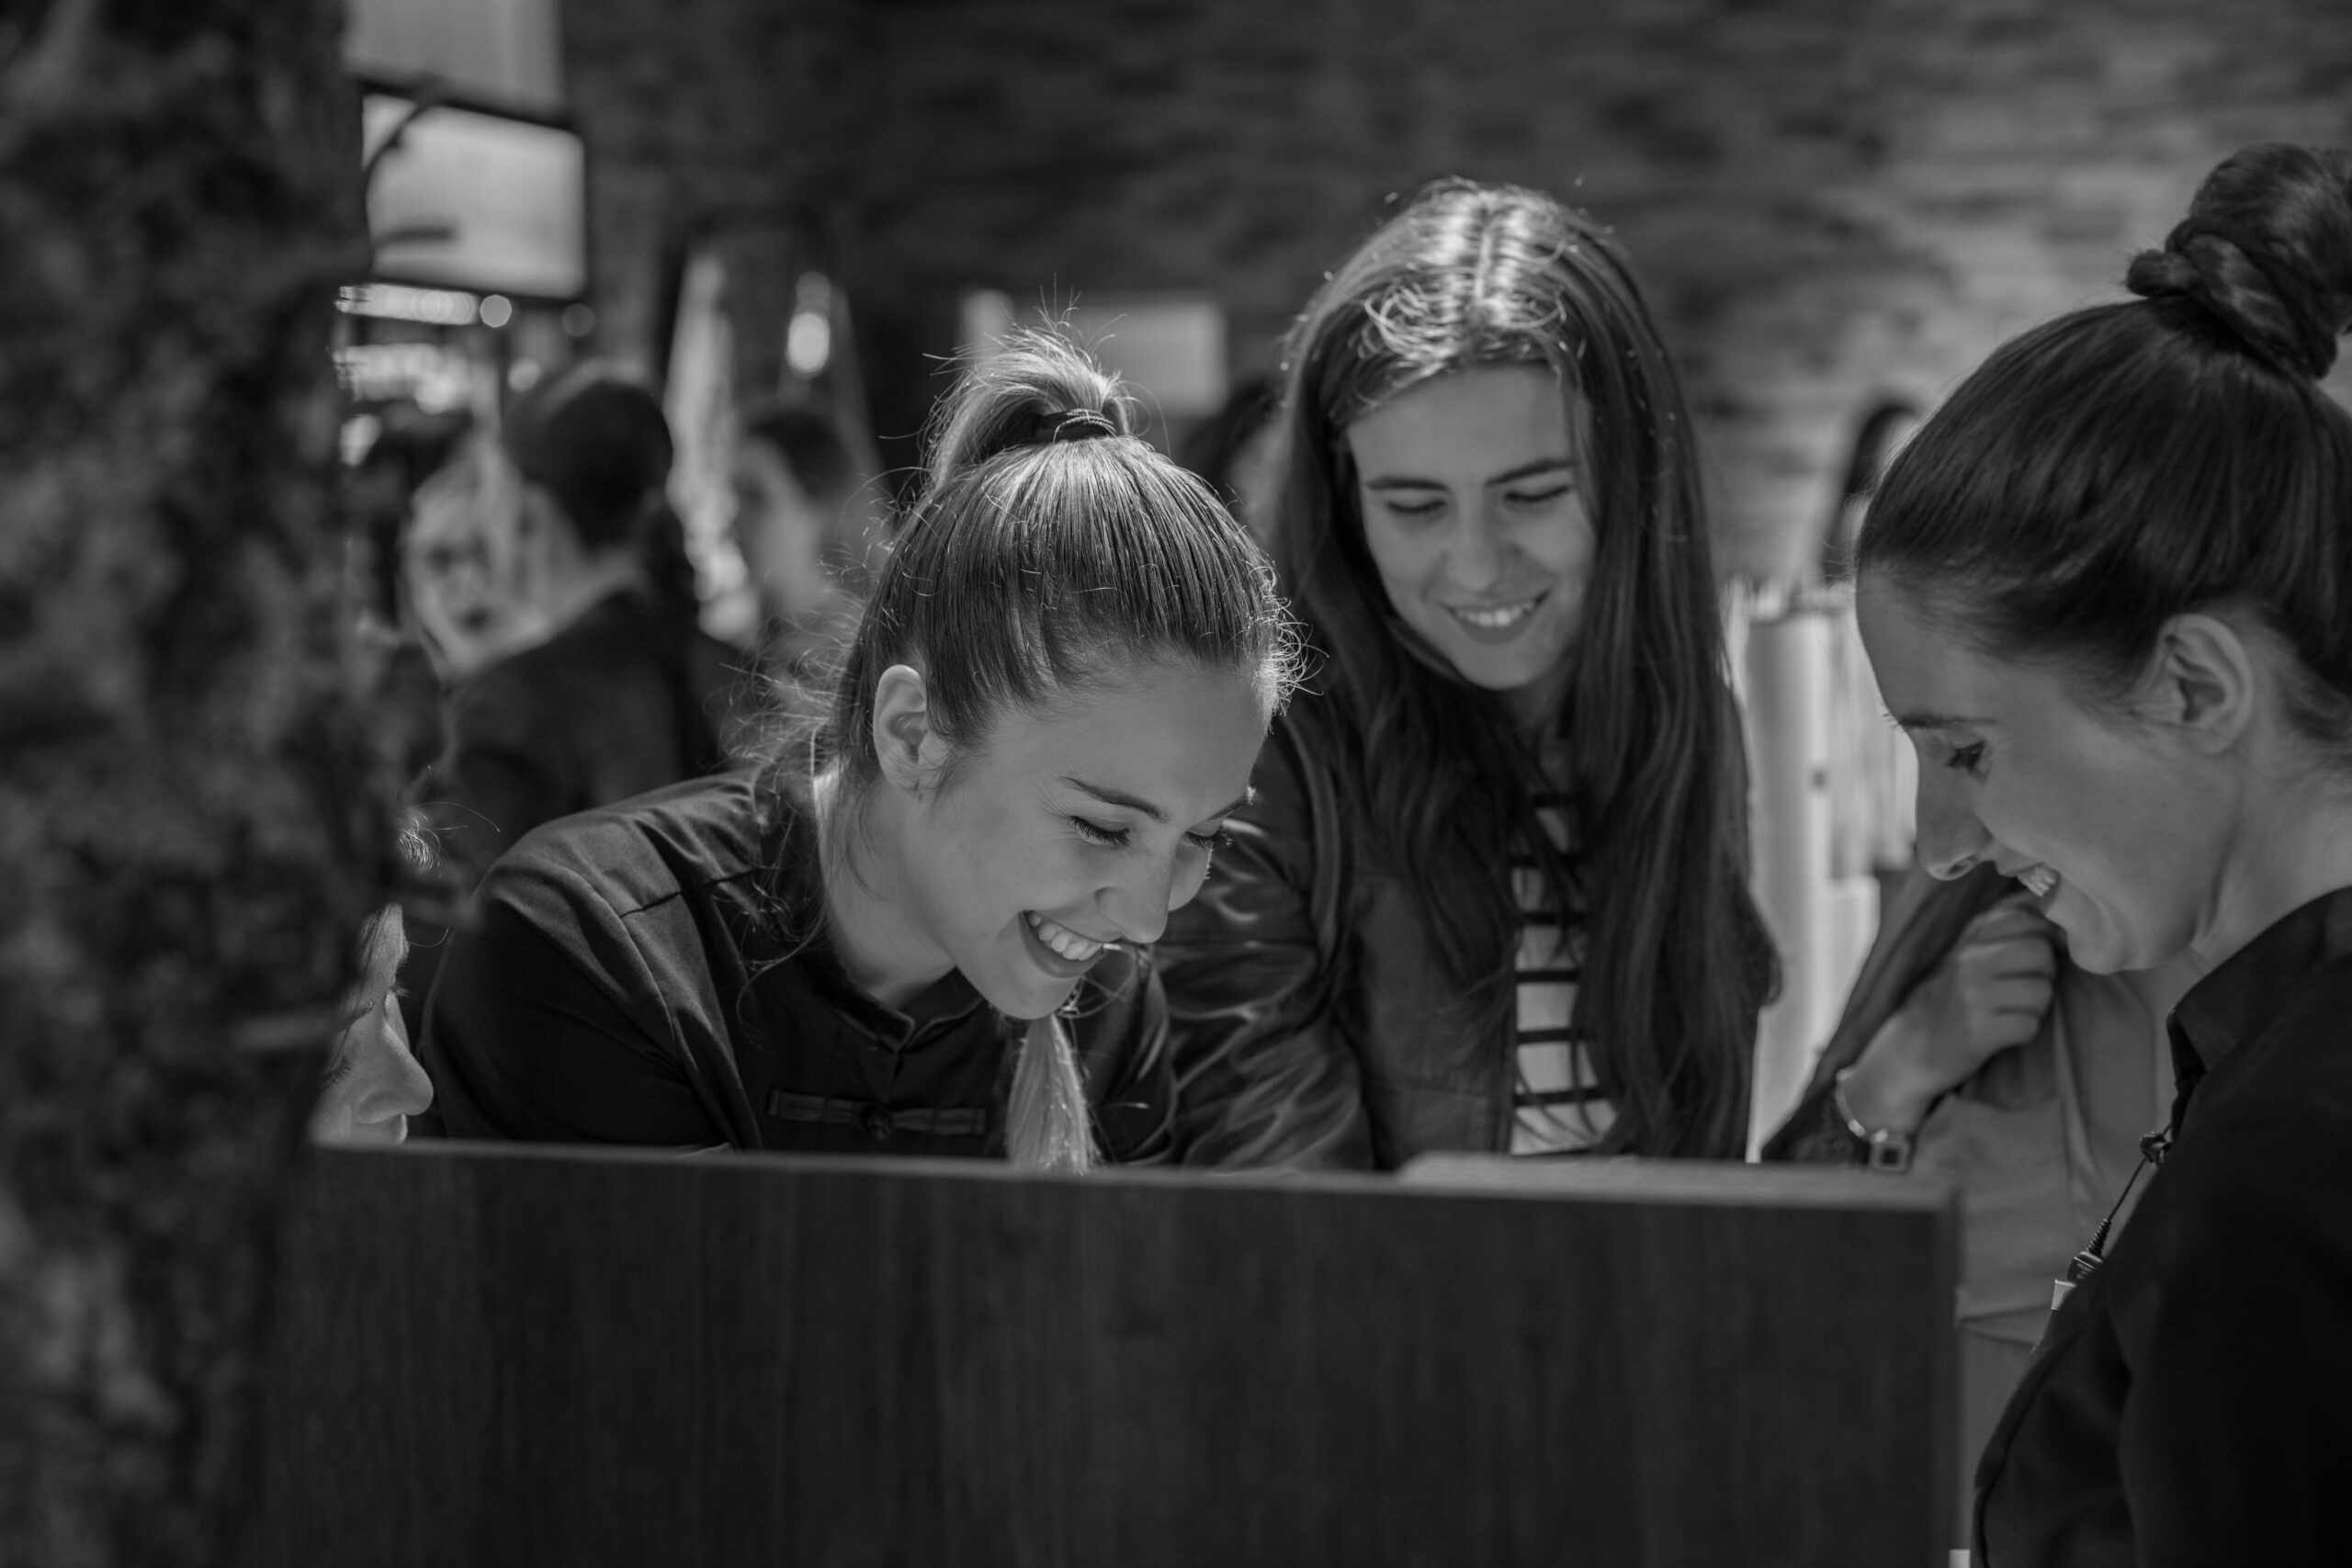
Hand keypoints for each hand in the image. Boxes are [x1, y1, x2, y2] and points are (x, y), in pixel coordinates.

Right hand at [1838, 895, 2057, 1134]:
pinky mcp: (1979, 1032)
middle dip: (2045, 973)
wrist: (1910, 1044)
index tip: (2042, 950)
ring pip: (2041, 991)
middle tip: (2025, 986)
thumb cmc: (1951, 993)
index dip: (2048, 934)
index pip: (2028, 914)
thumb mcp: (1969, 948)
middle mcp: (1970, 960)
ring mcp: (1973, 996)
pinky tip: (2004, 1031)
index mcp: (1971, 934)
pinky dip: (2024, 1032)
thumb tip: (2057, 912)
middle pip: (2041, 952)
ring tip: (2013, 1010)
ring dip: (2036, 1007)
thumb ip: (2007, 923)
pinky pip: (2029, 1026)